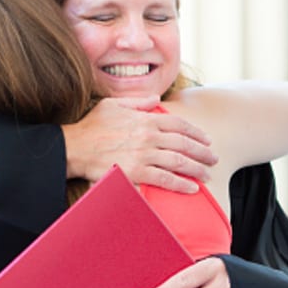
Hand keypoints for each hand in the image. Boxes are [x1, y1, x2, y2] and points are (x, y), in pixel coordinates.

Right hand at [61, 96, 217, 193]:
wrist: (74, 147)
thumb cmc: (92, 126)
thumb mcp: (114, 105)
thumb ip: (138, 102)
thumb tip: (156, 99)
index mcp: (145, 119)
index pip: (178, 125)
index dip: (196, 132)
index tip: (206, 139)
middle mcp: (148, 136)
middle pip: (184, 144)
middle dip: (202, 152)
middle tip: (214, 159)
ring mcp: (143, 155)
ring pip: (179, 162)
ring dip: (197, 169)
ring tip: (207, 175)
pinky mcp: (136, 173)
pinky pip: (165, 179)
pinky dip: (181, 184)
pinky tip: (192, 188)